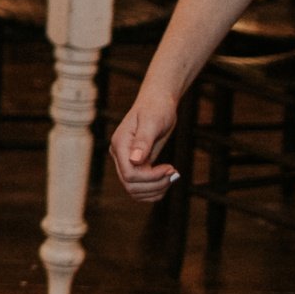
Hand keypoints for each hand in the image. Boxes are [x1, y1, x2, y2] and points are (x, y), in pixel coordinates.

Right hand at [108, 88, 182, 202]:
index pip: (129, 174)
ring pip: (135, 190)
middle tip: (173, 173)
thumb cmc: (156, 108)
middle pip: (131, 186)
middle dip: (155, 185)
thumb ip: (142, 141)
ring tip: (172, 176)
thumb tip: (134, 160)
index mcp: (120, 145)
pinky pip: (141, 187)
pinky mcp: (136, 165)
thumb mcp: (152, 122)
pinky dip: (155, 189)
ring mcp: (126, 161)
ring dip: (155, 190)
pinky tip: (167, 179)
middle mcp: (120, 155)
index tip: (170, 168)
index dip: (151, 177)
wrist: (158, 102)